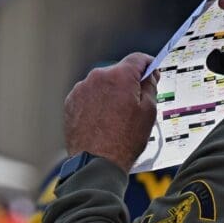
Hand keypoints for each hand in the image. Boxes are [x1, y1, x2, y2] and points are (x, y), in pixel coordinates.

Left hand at [63, 53, 158, 171]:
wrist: (96, 163)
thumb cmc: (124, 141)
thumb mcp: (148, 112)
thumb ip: (150, 87)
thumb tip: (149, 75)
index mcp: (119, 77)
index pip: (137, 59)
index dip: (148, 64)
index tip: (152, 72)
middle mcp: (97, 77)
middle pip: (118, 72)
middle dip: (128, 83)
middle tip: (136, 103)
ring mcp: (81, 89)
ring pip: (102, 84)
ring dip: (111, 94)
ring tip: (117, 118)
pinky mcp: (71, 102)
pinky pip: (89, 96)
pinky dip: (97, 103)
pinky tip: (103, 121)